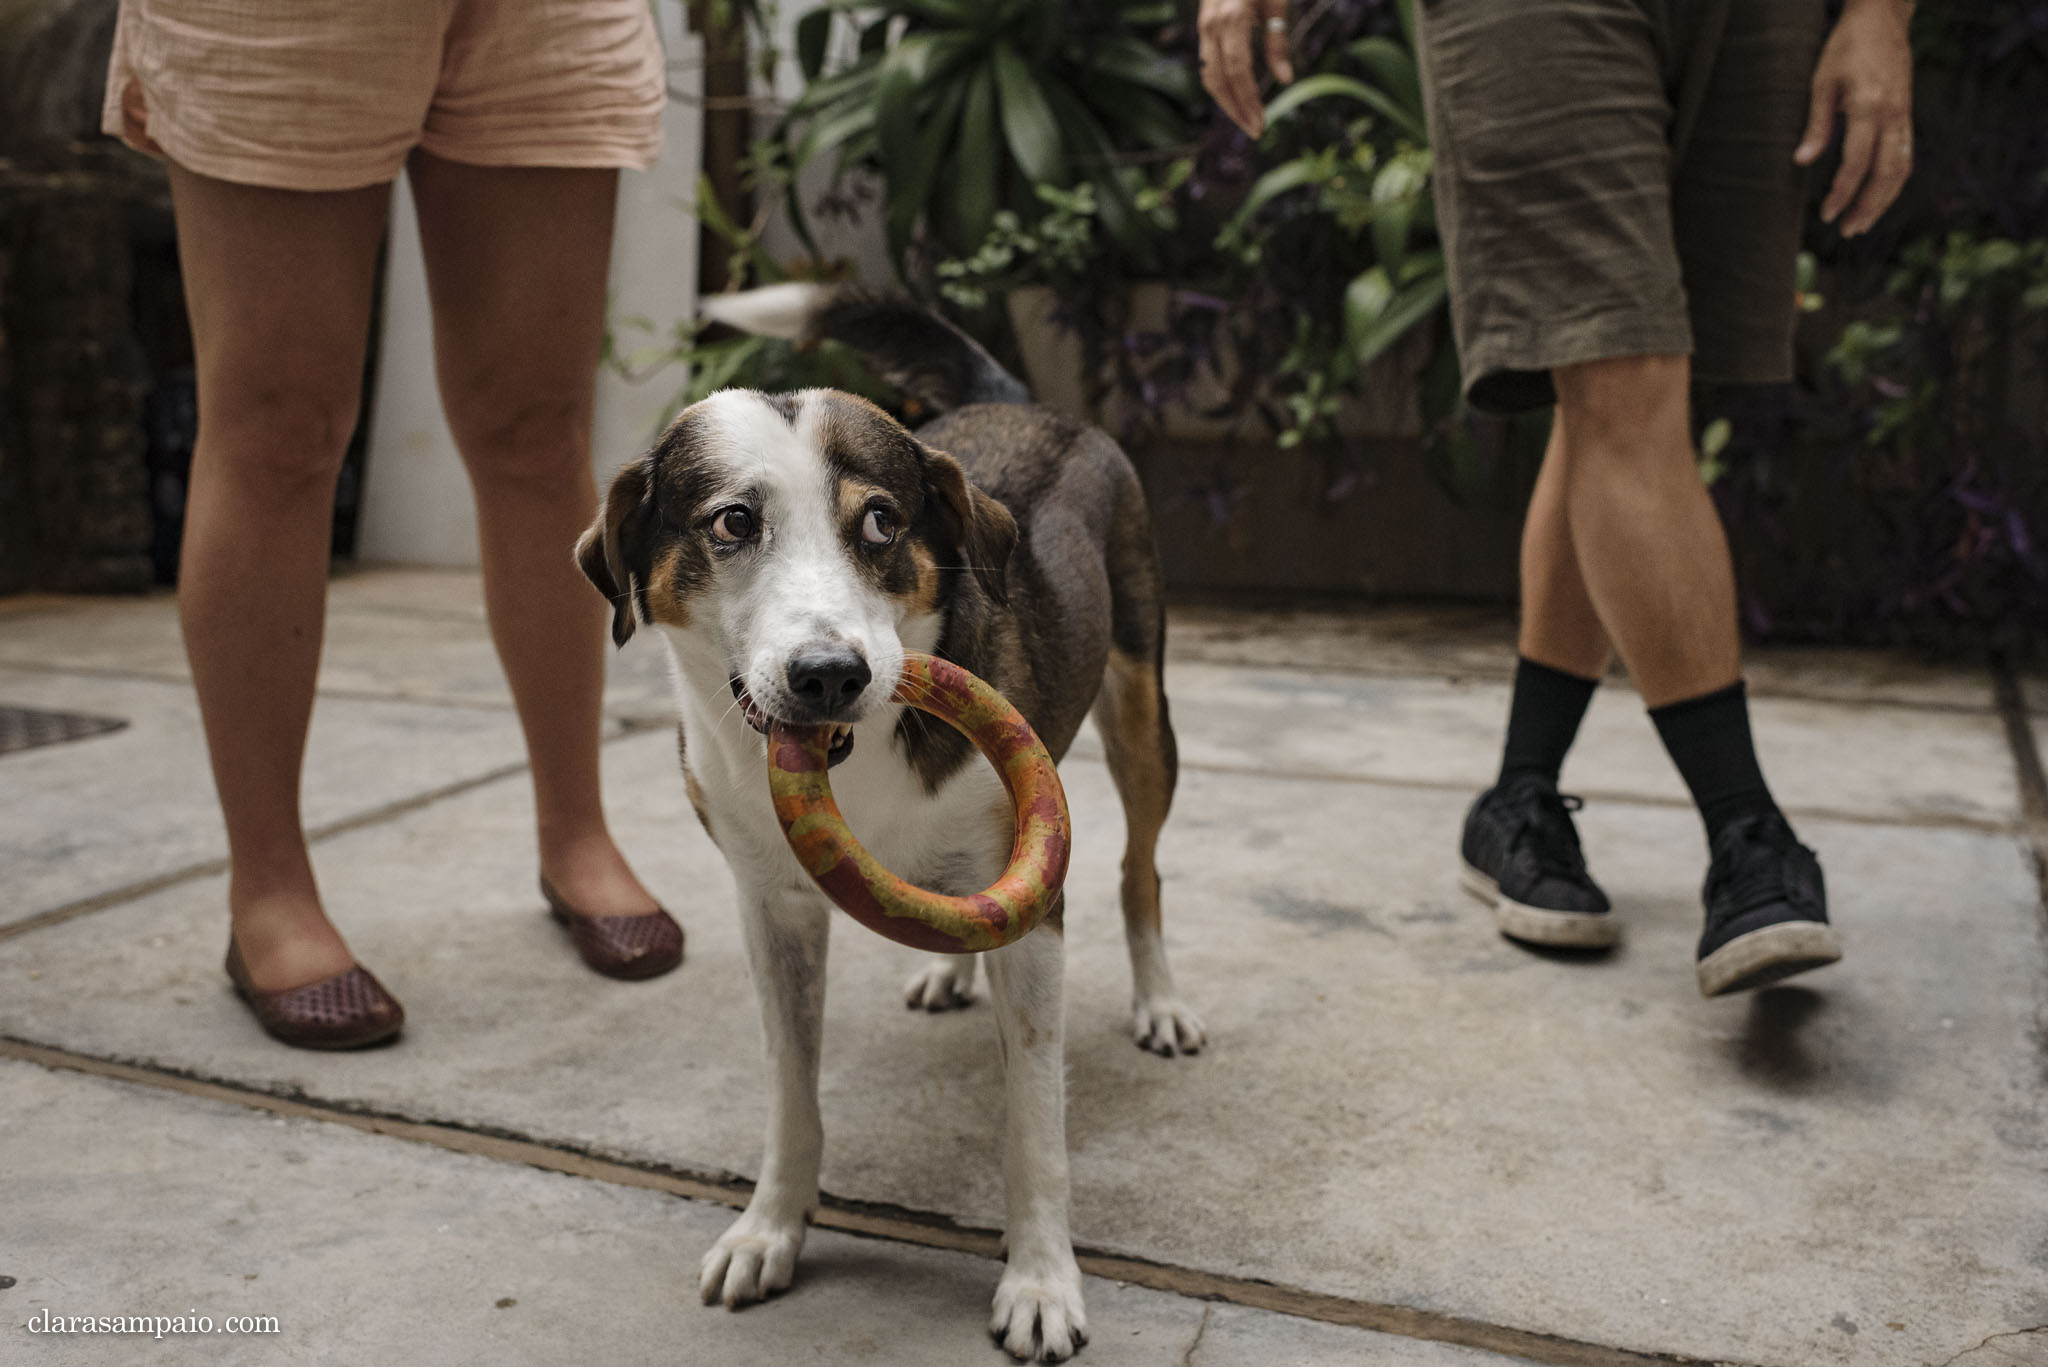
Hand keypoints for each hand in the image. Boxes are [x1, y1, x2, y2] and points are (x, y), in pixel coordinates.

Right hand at [1198, 0, 1293, 136]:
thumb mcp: (1276, 4)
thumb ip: (1278, 43)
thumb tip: (1286, 81)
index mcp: (1232, 18)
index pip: (1238, 71)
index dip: (1248, 100)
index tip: (1262, 123)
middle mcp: (1212, 25)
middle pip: (1220, 79)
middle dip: (1237, 109)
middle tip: (1256, 131)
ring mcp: (1205, 27)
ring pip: (1209, 75)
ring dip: (1227, 102)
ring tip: (1247, 120)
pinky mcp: (1205, 30)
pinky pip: (1208, 65)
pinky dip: (1220, 87)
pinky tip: (1236, 100)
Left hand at [1795, 0, 1914, 236]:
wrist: (1882, 19)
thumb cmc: (1845, 48)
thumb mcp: (1822, 82)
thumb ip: (1816, 125)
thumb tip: (1801, 161)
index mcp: (1869, 106)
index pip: (1857, 162)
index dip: (1842, 192)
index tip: (1827, 214)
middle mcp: (1892, 115)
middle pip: (1886, 173)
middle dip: (1867, 206)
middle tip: (1847, 231)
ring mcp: (1904, 116)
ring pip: (1901, 169)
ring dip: (1883, 201)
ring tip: (1862, 224)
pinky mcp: (1907, 116)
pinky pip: (1905, 156)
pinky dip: (1893, 182)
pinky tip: (1877, 198)